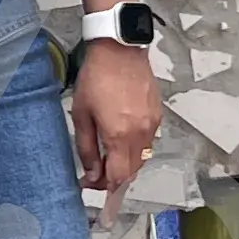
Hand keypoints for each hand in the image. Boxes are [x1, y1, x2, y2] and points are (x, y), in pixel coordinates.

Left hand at [71, 38, 158, 209]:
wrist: (119, 51)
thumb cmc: (96, 78)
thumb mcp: (82, 114)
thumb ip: (87, 148)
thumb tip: (92, 173)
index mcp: (119, 135)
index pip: (118, 177)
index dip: (105, 187)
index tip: (92, 186)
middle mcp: (140, 134)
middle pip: (132, 171)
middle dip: (114, 178)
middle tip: (96, 174)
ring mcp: (152, 125)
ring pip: (141, 158)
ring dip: (125, 164)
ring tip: (106, 156)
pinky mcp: (157, 115)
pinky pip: (147, 142)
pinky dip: (134, 148)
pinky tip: (120, 138)